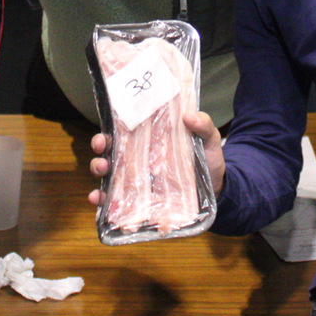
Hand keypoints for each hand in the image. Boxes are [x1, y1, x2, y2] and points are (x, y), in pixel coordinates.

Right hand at [88, 110, 224, 203]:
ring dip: (98, 168)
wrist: (218, 190)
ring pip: (109, 172)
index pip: (125, 130)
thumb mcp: (209, 139)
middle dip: (100, 148)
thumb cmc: (209, 160)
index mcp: (152, 139)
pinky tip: (97, 198)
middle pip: (111, 149)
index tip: (105, 133)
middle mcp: (140, 157)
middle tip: (101, 148)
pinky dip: (102, 198)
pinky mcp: (141, 199)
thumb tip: (189, 116)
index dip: (110, 129)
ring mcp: (139, 178)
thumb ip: (203, 126)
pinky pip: (117, 199)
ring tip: (101, 169)